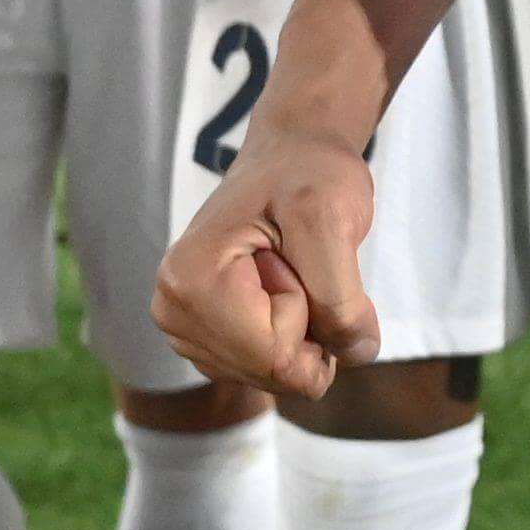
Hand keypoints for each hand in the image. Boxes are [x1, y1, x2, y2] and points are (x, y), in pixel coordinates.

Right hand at [155, 119, 386, 400]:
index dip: (313, 317)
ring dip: (299, 329)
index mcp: (191, 283)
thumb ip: (342, 298)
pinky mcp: (203, 335)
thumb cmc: (309, 174)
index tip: (296, 257)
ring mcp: (184, 326)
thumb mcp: (333, 221)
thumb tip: (357, 354)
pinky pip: (266, 368)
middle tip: (293, 262)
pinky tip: (277, 286)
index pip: (275, 358)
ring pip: (272, 375)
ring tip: (285, 268)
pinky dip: (289, 335)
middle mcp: (173, 311)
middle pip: (271, 373)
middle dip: (307, 328)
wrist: (292, 154)